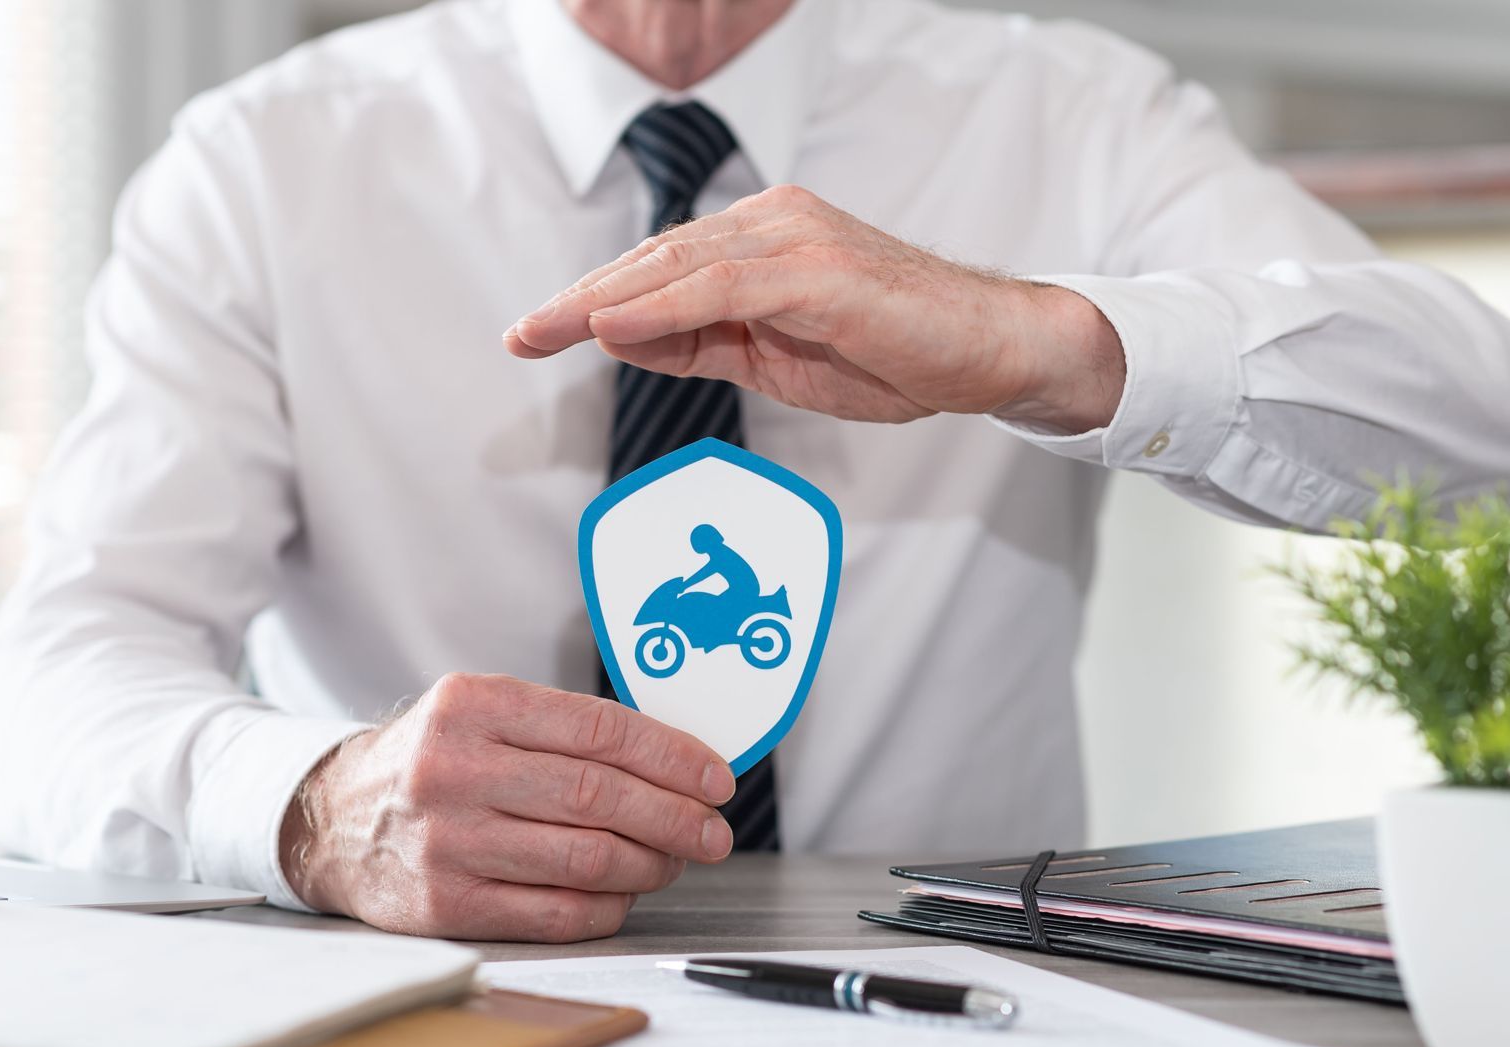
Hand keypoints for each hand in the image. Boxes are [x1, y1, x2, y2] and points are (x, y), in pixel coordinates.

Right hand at [280, 673, 735, 942]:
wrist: (332, 821)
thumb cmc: (432, 762)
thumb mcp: (480, 712)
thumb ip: (563, 727)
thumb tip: (677, 760)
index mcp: (472, 705)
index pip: (598, 730)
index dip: (671, 757)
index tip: (716, 777)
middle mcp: (454, 769)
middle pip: (599, 797)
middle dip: (676, 816)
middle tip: (714, 830)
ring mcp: (447, 842)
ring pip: (585, 858)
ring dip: (650, 863)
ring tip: (676, 859)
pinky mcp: (446, 905)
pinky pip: (555, 912)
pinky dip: (608, 905)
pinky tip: (626, 891)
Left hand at [503, 185, 1124, 431]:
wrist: (990, 350)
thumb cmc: (895, 355)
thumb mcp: (777, 359)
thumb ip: (705, 343)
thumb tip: (624, 341)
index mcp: (763, 243)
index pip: (662, 268)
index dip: (593, 300)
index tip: (537, 334)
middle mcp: (773, 225)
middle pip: (656, 260)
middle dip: (579, 300)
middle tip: (519, 336)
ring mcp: (796, 241)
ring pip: (678, 266)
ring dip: (602, 301)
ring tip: (544, 332)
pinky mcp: (817, 270)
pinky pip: (721, 285)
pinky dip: (661, 306)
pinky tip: (611, 328)